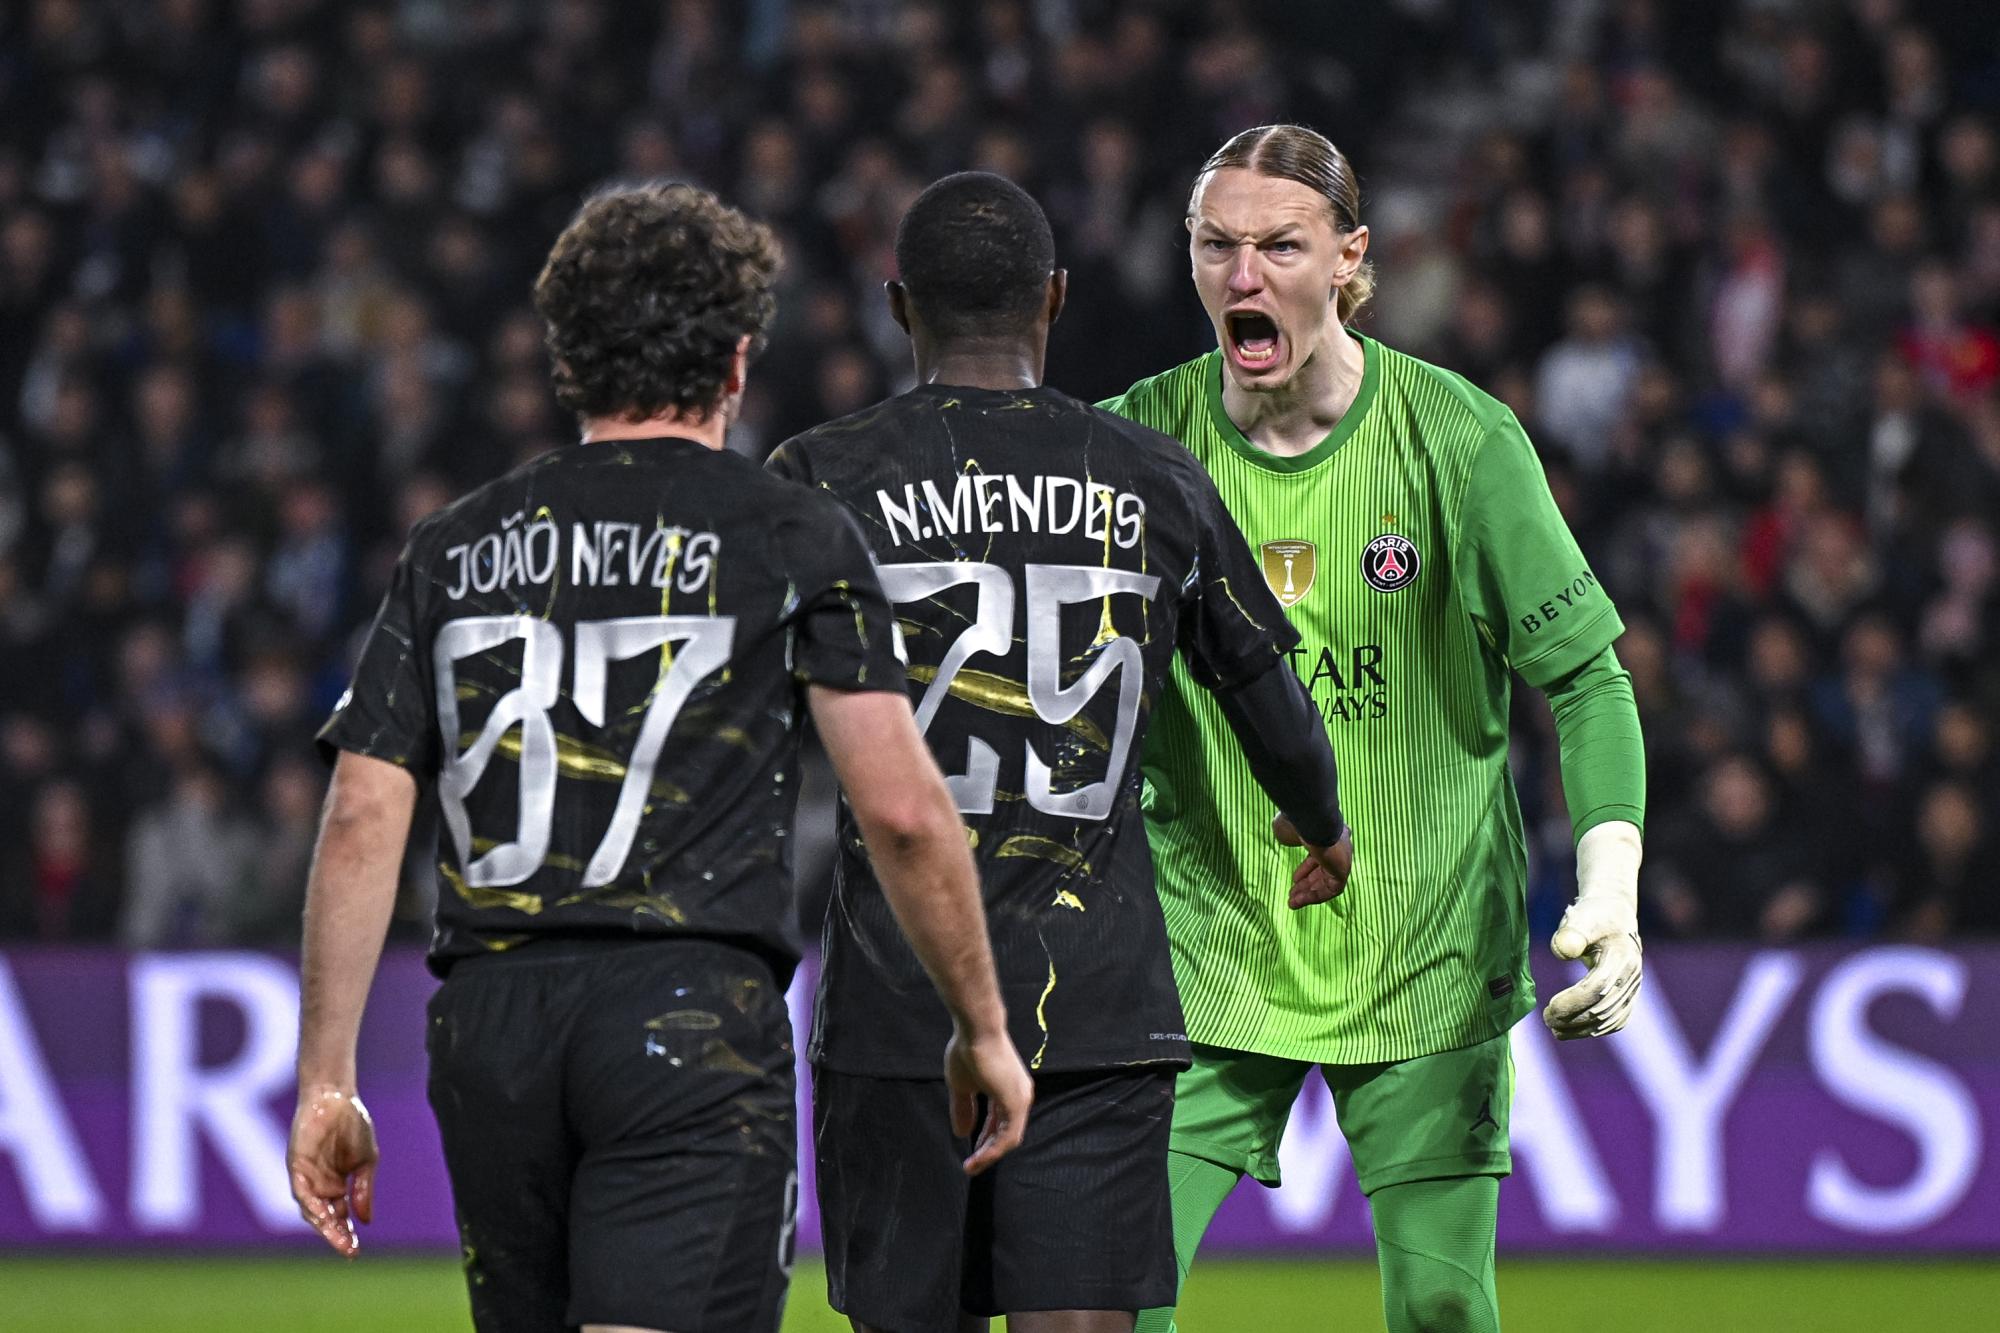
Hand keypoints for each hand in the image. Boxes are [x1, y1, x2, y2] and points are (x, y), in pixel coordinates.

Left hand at [288, 1086, 378, 1256]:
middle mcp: (319, 1186)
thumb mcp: (367, 1161)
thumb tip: (366, 1220)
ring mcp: (306, 1177)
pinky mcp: (296, 1166)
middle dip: (337, 1236)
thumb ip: (363, 1190)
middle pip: (325, 1219)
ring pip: (312, 1210)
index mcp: (336, 1186)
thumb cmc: (353, 1124)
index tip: (357, 1251)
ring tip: (339, 1240)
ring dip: (324, 1226)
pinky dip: (311, 1206)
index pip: (340, 1217)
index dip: (347, 1234)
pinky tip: (323, 1217)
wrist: (336, 1097)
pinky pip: (301, 1192)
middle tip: (350, 1251)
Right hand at [944, 1026, 1032, 1175]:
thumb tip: (961, 1133)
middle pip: (1006, 1132)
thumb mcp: (962, 1086)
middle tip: (971, 1166)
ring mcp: (1020, 1099)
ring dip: (989, 1155)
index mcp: (1009, 1090)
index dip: (985, 1138)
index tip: (971, 1152)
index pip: (1000, 1121)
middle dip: (988, 1150)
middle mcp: (1020, 1095)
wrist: (976, 1030)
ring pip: (1009, 1138)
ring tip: (972, 1166)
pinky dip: (993, 1150)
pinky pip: (1007, 1136)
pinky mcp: (1016, 1103)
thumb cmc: (968, 1050)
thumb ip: (964, 1109)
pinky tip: (978, 1158)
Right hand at [1273, 815, 1353, 908]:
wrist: (1313, 820)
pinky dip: (1315, 895)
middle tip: (1292, 894)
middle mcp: (1340, 846)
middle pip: (1324, 871)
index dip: (1306, 869)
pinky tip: (1299, 900)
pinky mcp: (1343, 870)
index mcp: (1329, 834)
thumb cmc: (1298, 823)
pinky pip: (1331, 889)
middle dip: (1307, 884)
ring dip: (1310, 893)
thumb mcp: (1289, 830)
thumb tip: (1287, 840)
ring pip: (1327, 881)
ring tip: (1292, 903)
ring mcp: (1343, 858)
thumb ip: (1291, 838)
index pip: (1320, 856)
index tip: (1294, 879)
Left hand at [1542, 897, 1643, 1040]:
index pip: (1598, 987)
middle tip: (1546, 1020)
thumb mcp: (1580, 918)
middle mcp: (1632, 975)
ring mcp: (1633, 987)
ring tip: (1555, 1030)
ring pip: (1610, 1018)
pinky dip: (1596, 1029)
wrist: (1615, 917)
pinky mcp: (1630, 995)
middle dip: (1573, 1018)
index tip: (1549, 1007)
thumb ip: (1570, 933)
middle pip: (1603, 1007)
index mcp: (1622, 955)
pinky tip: (1574, 1031)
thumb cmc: (1593, 917)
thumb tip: (1563, 952)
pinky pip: (1617, 1020)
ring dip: (1582, 1029)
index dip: (1573, 1001)